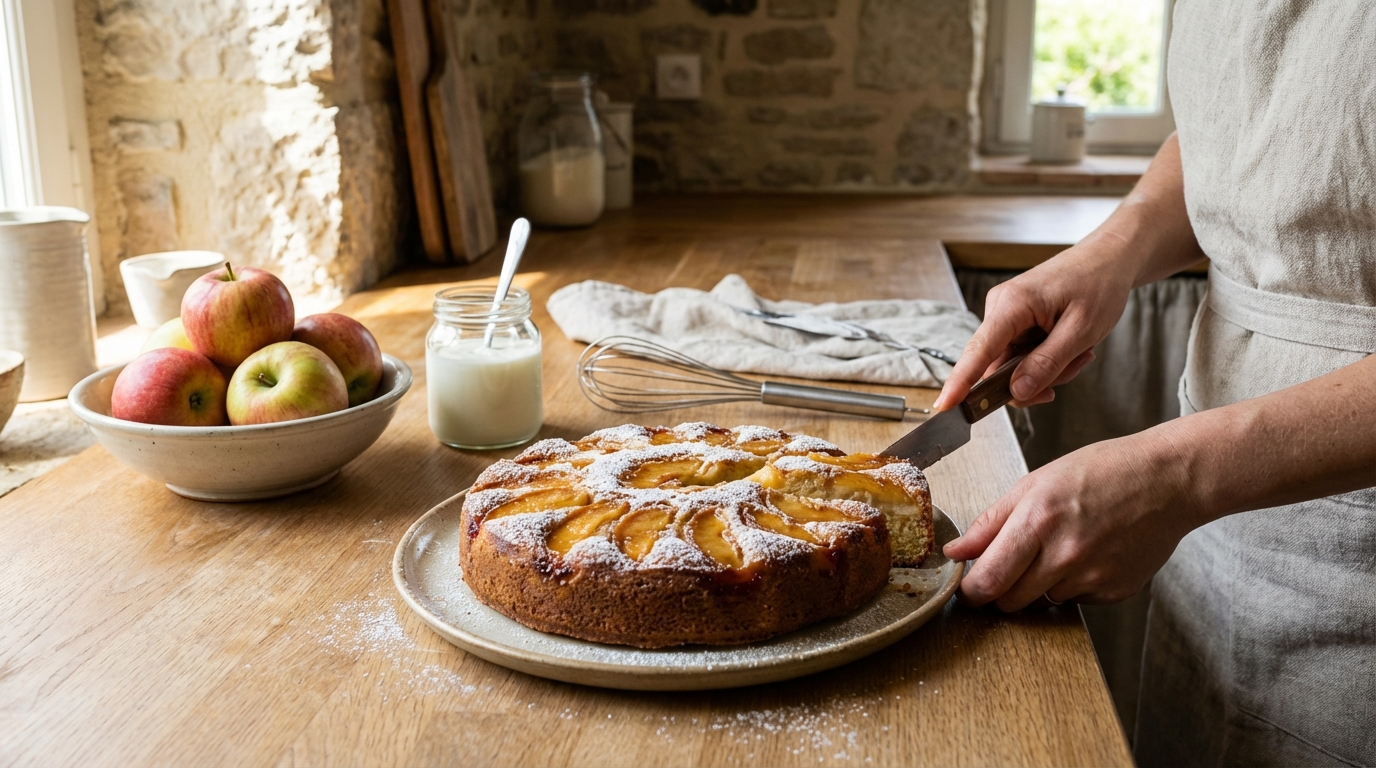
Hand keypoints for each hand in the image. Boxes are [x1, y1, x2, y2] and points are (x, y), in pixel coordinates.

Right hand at [933, 236, 1135, 409]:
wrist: (1108, 259)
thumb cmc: (1098, 284)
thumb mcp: (1081, 330)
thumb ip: (1047, 363)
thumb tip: (1016, 392)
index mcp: (1012, 304)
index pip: (979, 350)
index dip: (960, 382)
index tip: (945, 406)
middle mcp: (1001, 309)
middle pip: (998, 367)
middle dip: (1035, 379)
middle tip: (1073, 367)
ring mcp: (1007, 316)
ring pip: (1013, 366)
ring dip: (1047, 370)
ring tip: (1080, 353)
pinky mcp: (1016, 322)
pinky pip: (1022, 357)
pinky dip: (1047, 361)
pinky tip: (1071, 349)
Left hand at [943, 431, 1195, 609]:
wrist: (1167, 480)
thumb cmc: (1102, 472)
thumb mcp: (1036, 483)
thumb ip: (990, 522)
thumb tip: (956, 552)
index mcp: (1037, 521)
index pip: (988, 579)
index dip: (970, 591)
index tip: (967, 587)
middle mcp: (1065, 554)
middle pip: (1010, 601)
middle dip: (1000, 590)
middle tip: (1009, 566)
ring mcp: (1092, 576)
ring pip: (1042, 602)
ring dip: (1038, 586)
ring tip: (1058, 548)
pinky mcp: (1114, 591)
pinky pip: (1076, 601)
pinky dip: (1072, 585)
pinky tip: (1087, 554)